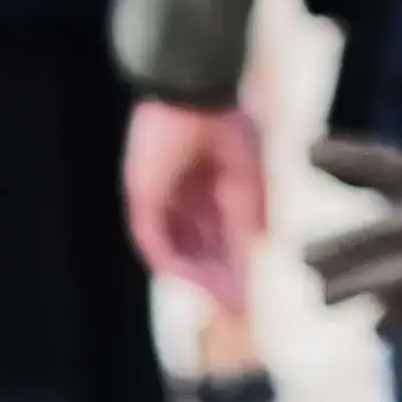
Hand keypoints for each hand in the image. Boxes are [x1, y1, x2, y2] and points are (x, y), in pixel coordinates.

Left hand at [126, 102, 268, 315]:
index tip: (248, 295)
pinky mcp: (142, 197)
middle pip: (199, 249)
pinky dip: (171, 262)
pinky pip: (153, 240)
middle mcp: (185, 197)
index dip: (235, 266)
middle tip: (235, 308)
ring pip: (178, 250)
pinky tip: (190, 279)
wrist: (194, 93)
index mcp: (212, 185)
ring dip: (197, 276)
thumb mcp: (248, 179)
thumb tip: (260, 250)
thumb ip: (250, 217)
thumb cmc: (227, 124)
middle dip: (217, 279)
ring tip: (218, 300)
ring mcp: (162, 199)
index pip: (221, 236)